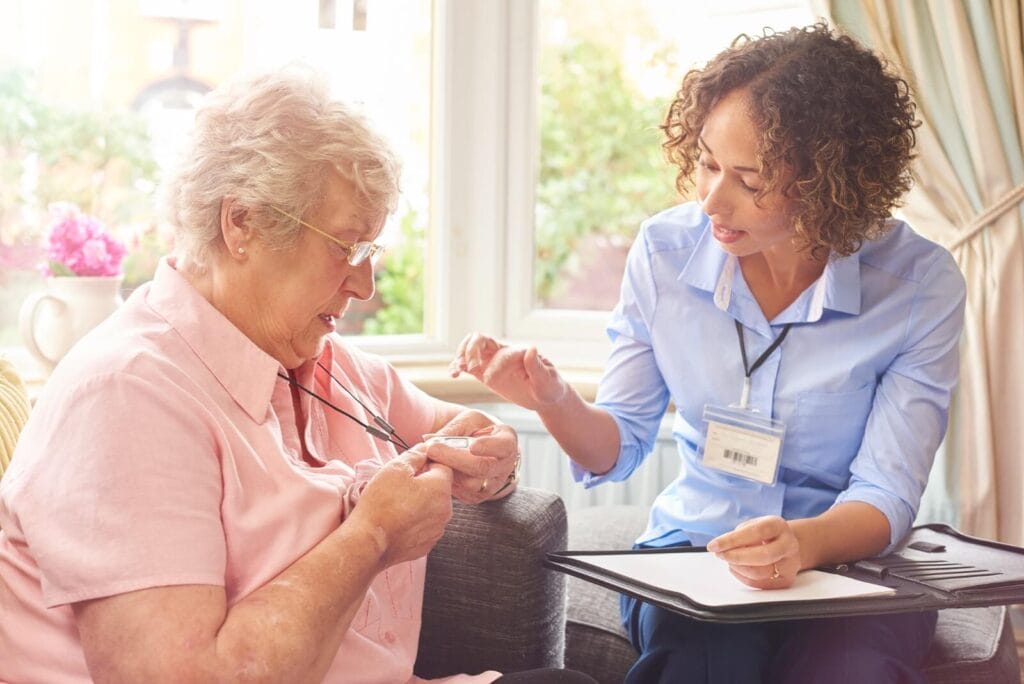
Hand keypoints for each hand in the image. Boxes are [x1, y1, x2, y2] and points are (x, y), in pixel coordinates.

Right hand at [350, 447, 452, 567]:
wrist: (369, 541)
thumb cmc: (380, 504)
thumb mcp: (395, 468)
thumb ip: (415, 455)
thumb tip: (424, 449)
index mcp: (441, 488)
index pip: (444, 466)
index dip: (427, 463)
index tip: (413, 467)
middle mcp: (445, 510)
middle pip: (440, 488)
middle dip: (424, 484)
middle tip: (400, 486)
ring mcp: (437, 529)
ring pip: (433, 507)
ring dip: (420, 503)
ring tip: (397, 504)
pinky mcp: (427, 543)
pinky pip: (425, 525)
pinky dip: (416, 521)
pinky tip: (399, 519)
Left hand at [424, 422, 518, 503]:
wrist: (481, 449)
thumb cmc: (477, 430)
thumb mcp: (469, 421)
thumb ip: (453, 429)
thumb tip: (429, 440)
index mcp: (507, 443)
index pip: (503, 446)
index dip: (489, 447)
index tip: (473, 446)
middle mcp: (504, 467)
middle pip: (482, 468)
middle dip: (455, 458)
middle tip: (431, 449)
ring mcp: (492, 485)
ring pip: (468, 483)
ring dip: (446, 469)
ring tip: (429, 456)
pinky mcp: (477, 496)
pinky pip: (459, 491)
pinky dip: (444, 479)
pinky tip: (434, 467)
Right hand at [449, 332, 566, 410]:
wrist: (545, 395)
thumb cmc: (550, 387)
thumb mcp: (547, 380)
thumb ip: (537, 366)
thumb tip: (532, 348)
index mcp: (519, 352)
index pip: (502, 353)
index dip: (494, 365)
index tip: (491, 381)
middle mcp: (503, 352)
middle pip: (480, 338)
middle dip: (471, 351)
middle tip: (469, 368)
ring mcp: (492, 361)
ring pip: (470, 347)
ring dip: (460, 356)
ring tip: (457, 370)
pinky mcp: (485, 372)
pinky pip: (467, 365)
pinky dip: (457, 367)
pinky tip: (453, 375)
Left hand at [706, 516, 801, 588]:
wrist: (785, 544)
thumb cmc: (764, 534)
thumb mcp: (752, 525)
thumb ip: (739, 536)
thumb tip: (723, 549)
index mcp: (778, 525)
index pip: (756, 532)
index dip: (732, 540)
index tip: (714, 545)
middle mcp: (788, 544)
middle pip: (761, 556)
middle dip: (735, 557)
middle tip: (719, 554)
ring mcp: (790, 564)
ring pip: (760, 573)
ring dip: (737, 568)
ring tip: (729, 560)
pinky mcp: (785, 580)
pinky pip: (759, 584)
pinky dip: (742, 576)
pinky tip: (737, 568)